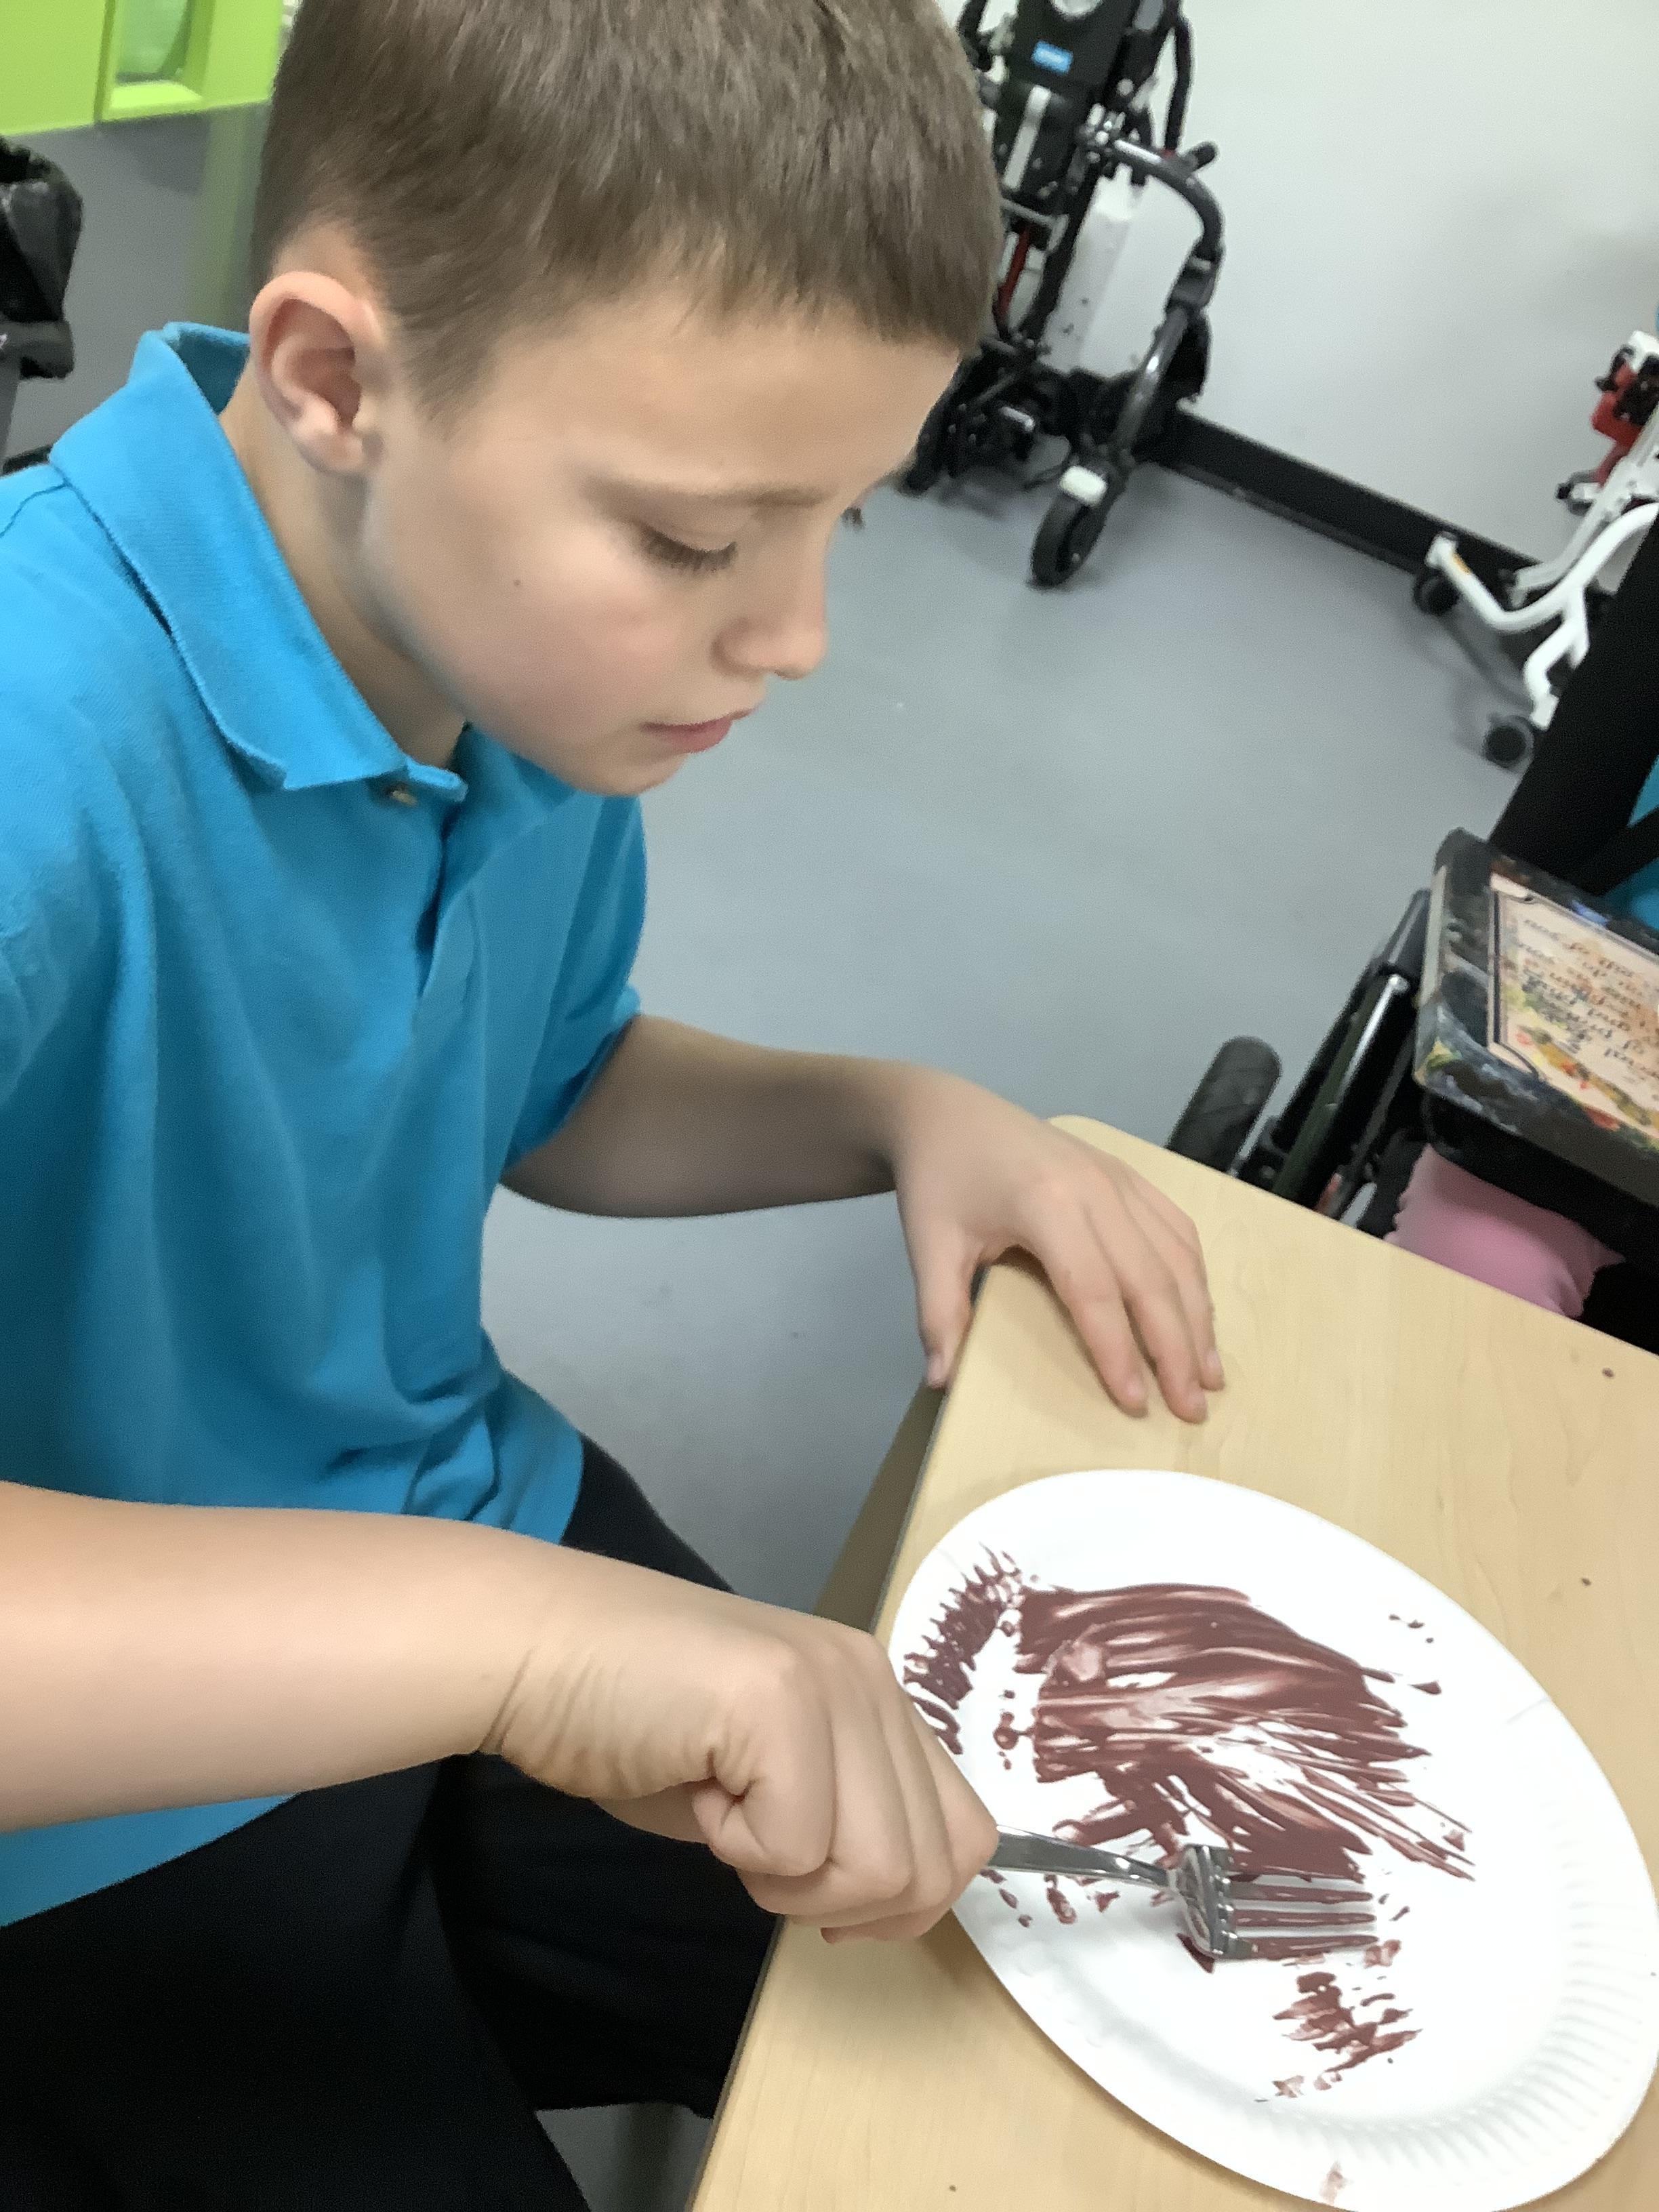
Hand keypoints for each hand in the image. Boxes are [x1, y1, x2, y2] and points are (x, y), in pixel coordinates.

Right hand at [488, 1551, 995, 1939]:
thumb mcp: (765, 1778)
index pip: (962, 1835)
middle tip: (753, 1849)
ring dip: (789, 1879)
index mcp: (878, 1695)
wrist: (533, 1653)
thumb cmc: (631, 1722)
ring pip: (878, 1868)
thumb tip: (891, 1895)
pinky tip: (693, 1787)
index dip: (897, 1901)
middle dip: (839, 1903)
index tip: (811, 1891)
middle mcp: (873, 1678)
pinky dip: (736, 1851)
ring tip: (725, 1813)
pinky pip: (797, 1847)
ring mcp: (833, 1681)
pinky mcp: (780, 1700)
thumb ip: (840, 1815)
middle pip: (930, 1866)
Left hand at [883, 1072, 1221, 1420]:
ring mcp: (1119, 1177)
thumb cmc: (938, 1181)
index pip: (1094, 1291)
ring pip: (1176, 1254)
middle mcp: (1097, 1188)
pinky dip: (1194, 1275)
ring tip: (1210, 1377)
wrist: (948, 1113)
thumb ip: (939, 1313)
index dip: (1118, 1350)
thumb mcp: (927, 1245)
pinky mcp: (1128, 1174)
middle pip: (1151, 1278)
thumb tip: (941, 1380)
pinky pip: (1177, 1226)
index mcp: (1047, 1204)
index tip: (1135, 1404)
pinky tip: (1200, 1316)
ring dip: (1198, 1317)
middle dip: (1175, 1348)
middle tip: (1192, 1410)